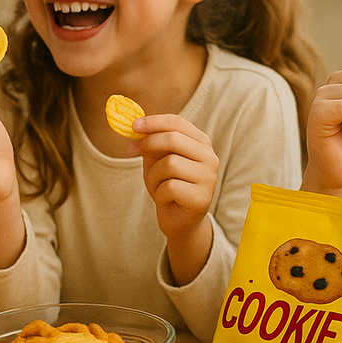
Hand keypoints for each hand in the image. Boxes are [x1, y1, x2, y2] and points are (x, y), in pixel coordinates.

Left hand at [133, 113, 217, 243]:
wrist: (178, 220)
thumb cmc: (168, 186)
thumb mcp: (157, 160)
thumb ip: (151, 143)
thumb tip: (134, 127)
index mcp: (201, 143)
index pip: (177, 123)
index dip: (153, 122)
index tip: (133, 125)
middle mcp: (209, 157)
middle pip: (174, 139)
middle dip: (148, 143)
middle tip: (131, 150)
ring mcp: (208, 178)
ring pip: (170, 164)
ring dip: (154, 175)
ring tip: (157, 185)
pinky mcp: (201, 198)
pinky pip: (170, 187)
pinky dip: (160, 193)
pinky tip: (166, 199)